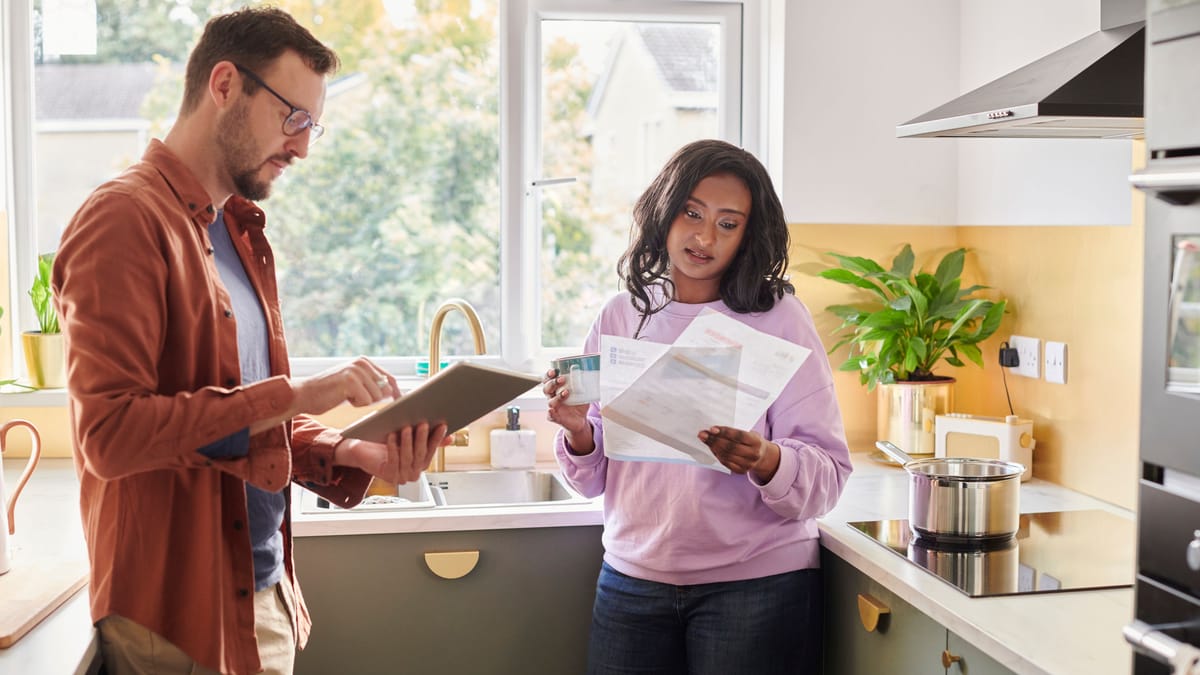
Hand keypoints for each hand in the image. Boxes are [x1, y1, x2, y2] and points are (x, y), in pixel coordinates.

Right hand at [291, 357, 395, 415]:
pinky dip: (356, 405)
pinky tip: (343, 398)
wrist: (303, 395)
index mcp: (364, 361)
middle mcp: (362, 363)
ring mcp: (356, 370)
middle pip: (385, 389)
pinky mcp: (350, 381)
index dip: (395, 393)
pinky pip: (366, 401)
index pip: (389, 378)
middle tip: (354, 399)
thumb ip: (371, 385)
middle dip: (376, 400)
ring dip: (364, 403)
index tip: (398, 405)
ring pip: (376, 396)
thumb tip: (394, 393)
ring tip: (346, 397)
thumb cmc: (328, 394)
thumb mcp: (353, 385)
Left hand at [335, 422, 449, 483]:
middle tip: (423, 423)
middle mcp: (413, 473)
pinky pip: (393, 461)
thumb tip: (446, 432)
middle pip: (421, 454)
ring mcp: (402, 477)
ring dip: (408, 442)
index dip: (437, 438)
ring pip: (408, 457)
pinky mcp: (389, 476)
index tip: (442, 425)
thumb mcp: (406, 436)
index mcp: (420, 464)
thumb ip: (425, 435)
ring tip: (407, 427)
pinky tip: (392, 436)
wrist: (362, 451)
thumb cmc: (384, 441)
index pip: (432, 450)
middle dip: (423, 438)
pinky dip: (393, 448)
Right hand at [543, 368, 593, 453]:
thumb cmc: (579, 403)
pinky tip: (552, 410)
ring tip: (566, 392)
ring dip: (557, 396)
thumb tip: (591, 373)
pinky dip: (551, 413)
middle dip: (553, 383)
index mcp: (557, 389)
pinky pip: (550, 415)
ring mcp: (554, 407)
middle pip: (547, 388)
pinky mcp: (556, 417)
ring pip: (550, 401)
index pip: (548, 379)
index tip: (554, 370)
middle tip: (562, 379)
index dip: (549, 375)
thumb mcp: (583, 392)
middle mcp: (553, 397)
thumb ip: (584, 383)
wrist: (581, 420)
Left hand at [699, 426, 779, 481]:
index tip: (712, 429)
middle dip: (715, 440)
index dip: (725, 432)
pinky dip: (717, 455)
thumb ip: (734, 432)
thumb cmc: (751, 440)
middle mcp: (754, 454)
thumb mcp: (749, 433)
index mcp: (757, 442)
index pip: (738, 436)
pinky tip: (712, 448)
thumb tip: (713, 430)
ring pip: (726, 455)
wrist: (762, 456)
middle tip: (703, 434)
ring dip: (713, 447)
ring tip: (705, 440)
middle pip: (730, 447)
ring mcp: (748, 464)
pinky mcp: (741, 471)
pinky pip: (725, 462)